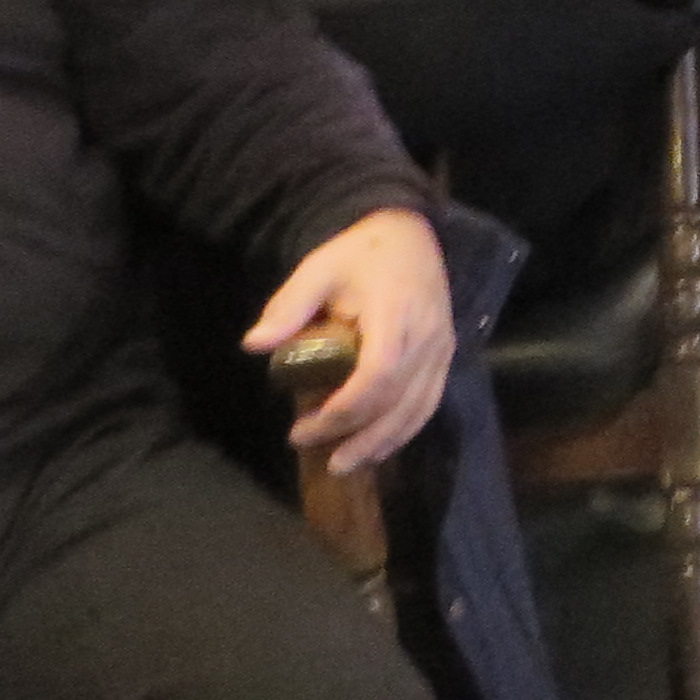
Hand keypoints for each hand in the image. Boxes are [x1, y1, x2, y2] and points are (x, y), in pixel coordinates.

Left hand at [245, 208, 451, 473]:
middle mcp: (428, 336)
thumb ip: (289, 307)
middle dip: (359, 435)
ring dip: (384, 442)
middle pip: (400, 400)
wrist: (410, 234)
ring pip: (419, 409)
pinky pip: (429, 403)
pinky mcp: (445, 355)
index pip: (379, 371)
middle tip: (318, 455)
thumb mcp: (318, 269)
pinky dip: (404, 430)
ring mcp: (441, 348)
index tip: (308, 425)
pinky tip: (378, 448)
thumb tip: (254, 345)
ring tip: (345, 464)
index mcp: (396, 312)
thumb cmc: (360, 254)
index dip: (347, 407)